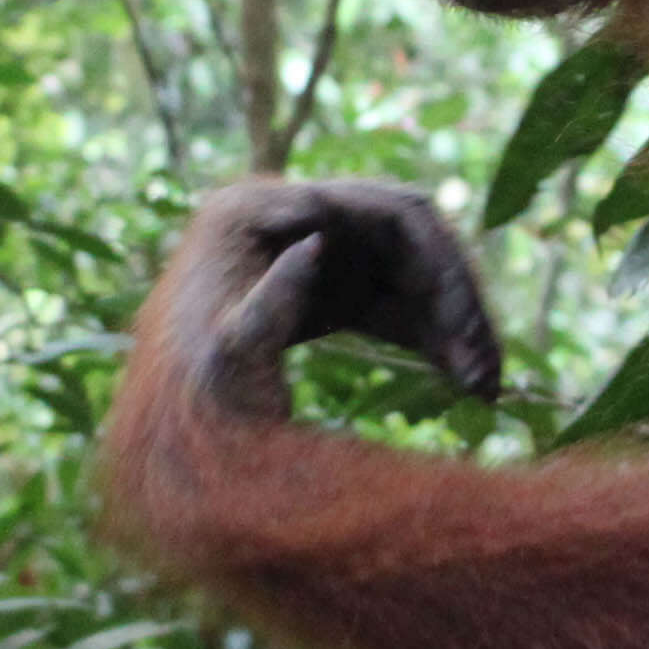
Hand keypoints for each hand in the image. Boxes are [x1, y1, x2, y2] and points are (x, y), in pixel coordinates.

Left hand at [162, 179, 503, 424]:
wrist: (163, 437)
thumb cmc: (189, 396)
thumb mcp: (222, 360)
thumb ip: (265, 306)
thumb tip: (315, 242)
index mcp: (259, 211)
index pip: (387, 213)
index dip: (439, 270)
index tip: (464, 337)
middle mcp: (293, 216)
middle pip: (412, 238)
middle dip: (457, 303)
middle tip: (485, 372)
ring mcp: (316, 249)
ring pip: (413, 271)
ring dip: (453, 324)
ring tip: (483, 388)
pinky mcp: (328, 288)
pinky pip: (396, 303)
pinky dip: (431, 339)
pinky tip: (462, 383)